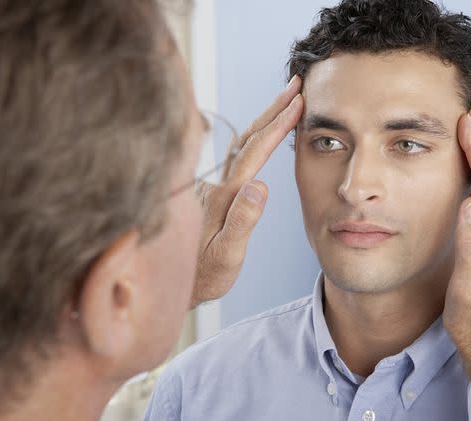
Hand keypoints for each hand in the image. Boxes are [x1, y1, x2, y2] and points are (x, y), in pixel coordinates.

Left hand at [190, 77, 303, 307]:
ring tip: (285, 101)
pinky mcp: (211, 193)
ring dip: (263, 120)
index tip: (298, 102)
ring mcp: (212, 187)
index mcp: (226, 195)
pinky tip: (259, 135)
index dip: (277, 125)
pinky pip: (235, 157)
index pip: (255, 152)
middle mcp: (217, 185)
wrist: (172, 285)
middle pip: (247, 137)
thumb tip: (261, 184)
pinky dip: (253, 138)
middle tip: (296, 85)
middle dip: (273, 109)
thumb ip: (243, 220)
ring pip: (240, 143)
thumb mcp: (226, 255)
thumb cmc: (203, 275)